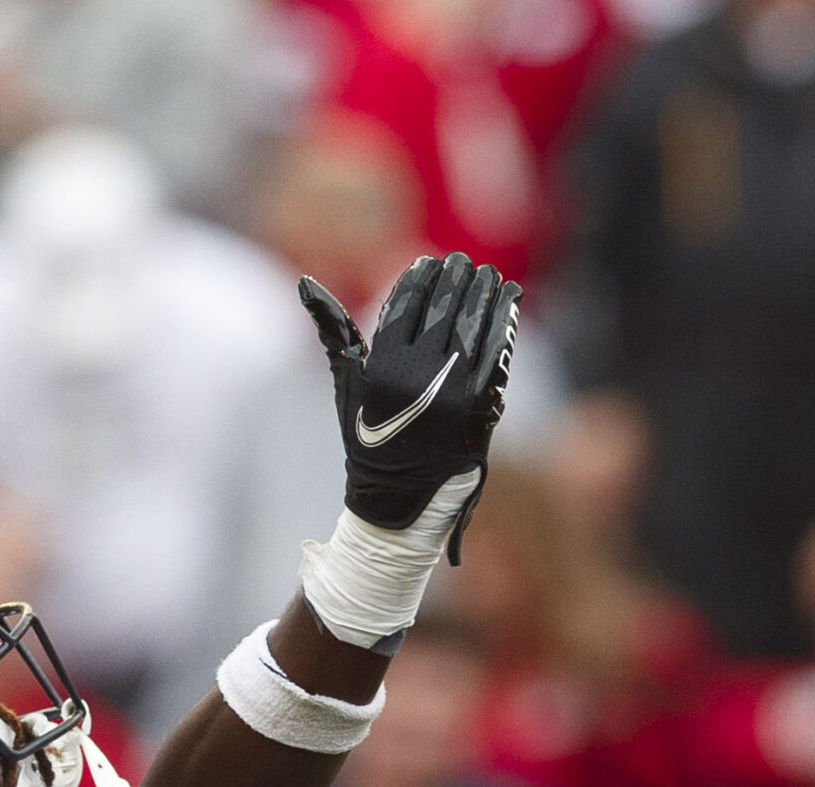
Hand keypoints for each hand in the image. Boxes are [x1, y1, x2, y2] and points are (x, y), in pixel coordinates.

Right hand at [299, 251, 518, 546]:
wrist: (398, 495)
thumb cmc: (367, 437)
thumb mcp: (346, 382)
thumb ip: (334, 330)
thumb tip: (307, 282)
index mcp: (383, 369)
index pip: (406, 307)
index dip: (419, 280)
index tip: (429, 263)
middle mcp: (418, 377)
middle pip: (444, 312)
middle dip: (456, 280)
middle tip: (463, 262)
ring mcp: (453, 392)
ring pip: (474, 328)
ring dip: (484, 295)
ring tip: (488, 276)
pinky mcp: (480, 405)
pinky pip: (497, 354)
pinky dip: (504, 325)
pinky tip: (508, 304)